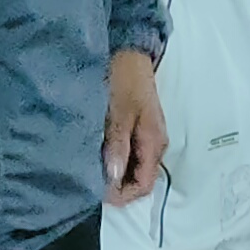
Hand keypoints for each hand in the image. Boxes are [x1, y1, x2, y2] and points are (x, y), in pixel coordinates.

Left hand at [103, 50, 168, 204]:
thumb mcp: (118, 114)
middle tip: (93, 185)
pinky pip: (131, 155)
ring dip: (118, 174)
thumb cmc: (125, 80)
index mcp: (154, 142)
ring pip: (136, 169)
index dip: (123, 195)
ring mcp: (148, 137)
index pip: (144, 184)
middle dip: (120, 187)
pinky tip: (101, 156)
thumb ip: (118, 146)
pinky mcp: (140, 129)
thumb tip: (114, 178)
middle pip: (141, 180)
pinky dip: (117, 160)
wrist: (130, 54)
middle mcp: (156, 144)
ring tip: (94, 171)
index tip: (100, 194)